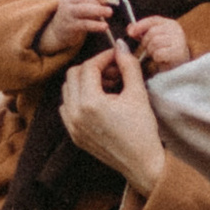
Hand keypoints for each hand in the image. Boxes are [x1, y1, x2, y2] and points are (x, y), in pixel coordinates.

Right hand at [40, 0, 117, 50]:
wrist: (58, 30)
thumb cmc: (75, 15)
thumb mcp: (82, 4)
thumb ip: (94, 0)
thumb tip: (107, 2)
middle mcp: (68, 0)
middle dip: (97, 2)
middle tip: (109, 10)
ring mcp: (67, 12)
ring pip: (83, 9)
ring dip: (98, 10)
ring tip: (109, 13)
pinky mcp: (69, 25)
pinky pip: (84, 24)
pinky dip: (95, 25)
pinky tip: (104, 26)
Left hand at [60, 45, 166, 193]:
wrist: (142, 163)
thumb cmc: (142, 130)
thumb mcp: (137, 94)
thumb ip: (128, 65)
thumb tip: (120, 45)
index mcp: (90, 103)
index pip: (89, 67)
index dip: (104, 57)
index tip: (117, 57)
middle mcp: (76, 114)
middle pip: (73, 75)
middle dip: (92, 68)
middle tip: (112, 71)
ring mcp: (72, 126)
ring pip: (67, 91)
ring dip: (83, 82)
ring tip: (107, 86)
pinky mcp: (74, 135)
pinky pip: (67, 108)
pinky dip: (78, 98)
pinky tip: (99, 101)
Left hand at [128, 14, 191, 71]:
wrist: (178, 68)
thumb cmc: (164, 52)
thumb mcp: (152, 39)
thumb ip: (141, 32)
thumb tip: (130, 28)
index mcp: (170, 24)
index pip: (153, 20)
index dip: (140, 25)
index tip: (130, 32)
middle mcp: (176, 29)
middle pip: (152, 32)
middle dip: (146, 43)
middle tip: (150, 50)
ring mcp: (179, 40)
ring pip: (154, 43)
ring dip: (152, 51)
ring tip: (157, 55)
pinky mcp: (179, 53)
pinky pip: (158, 53)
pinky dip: (156, 58)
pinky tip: (161, 60)